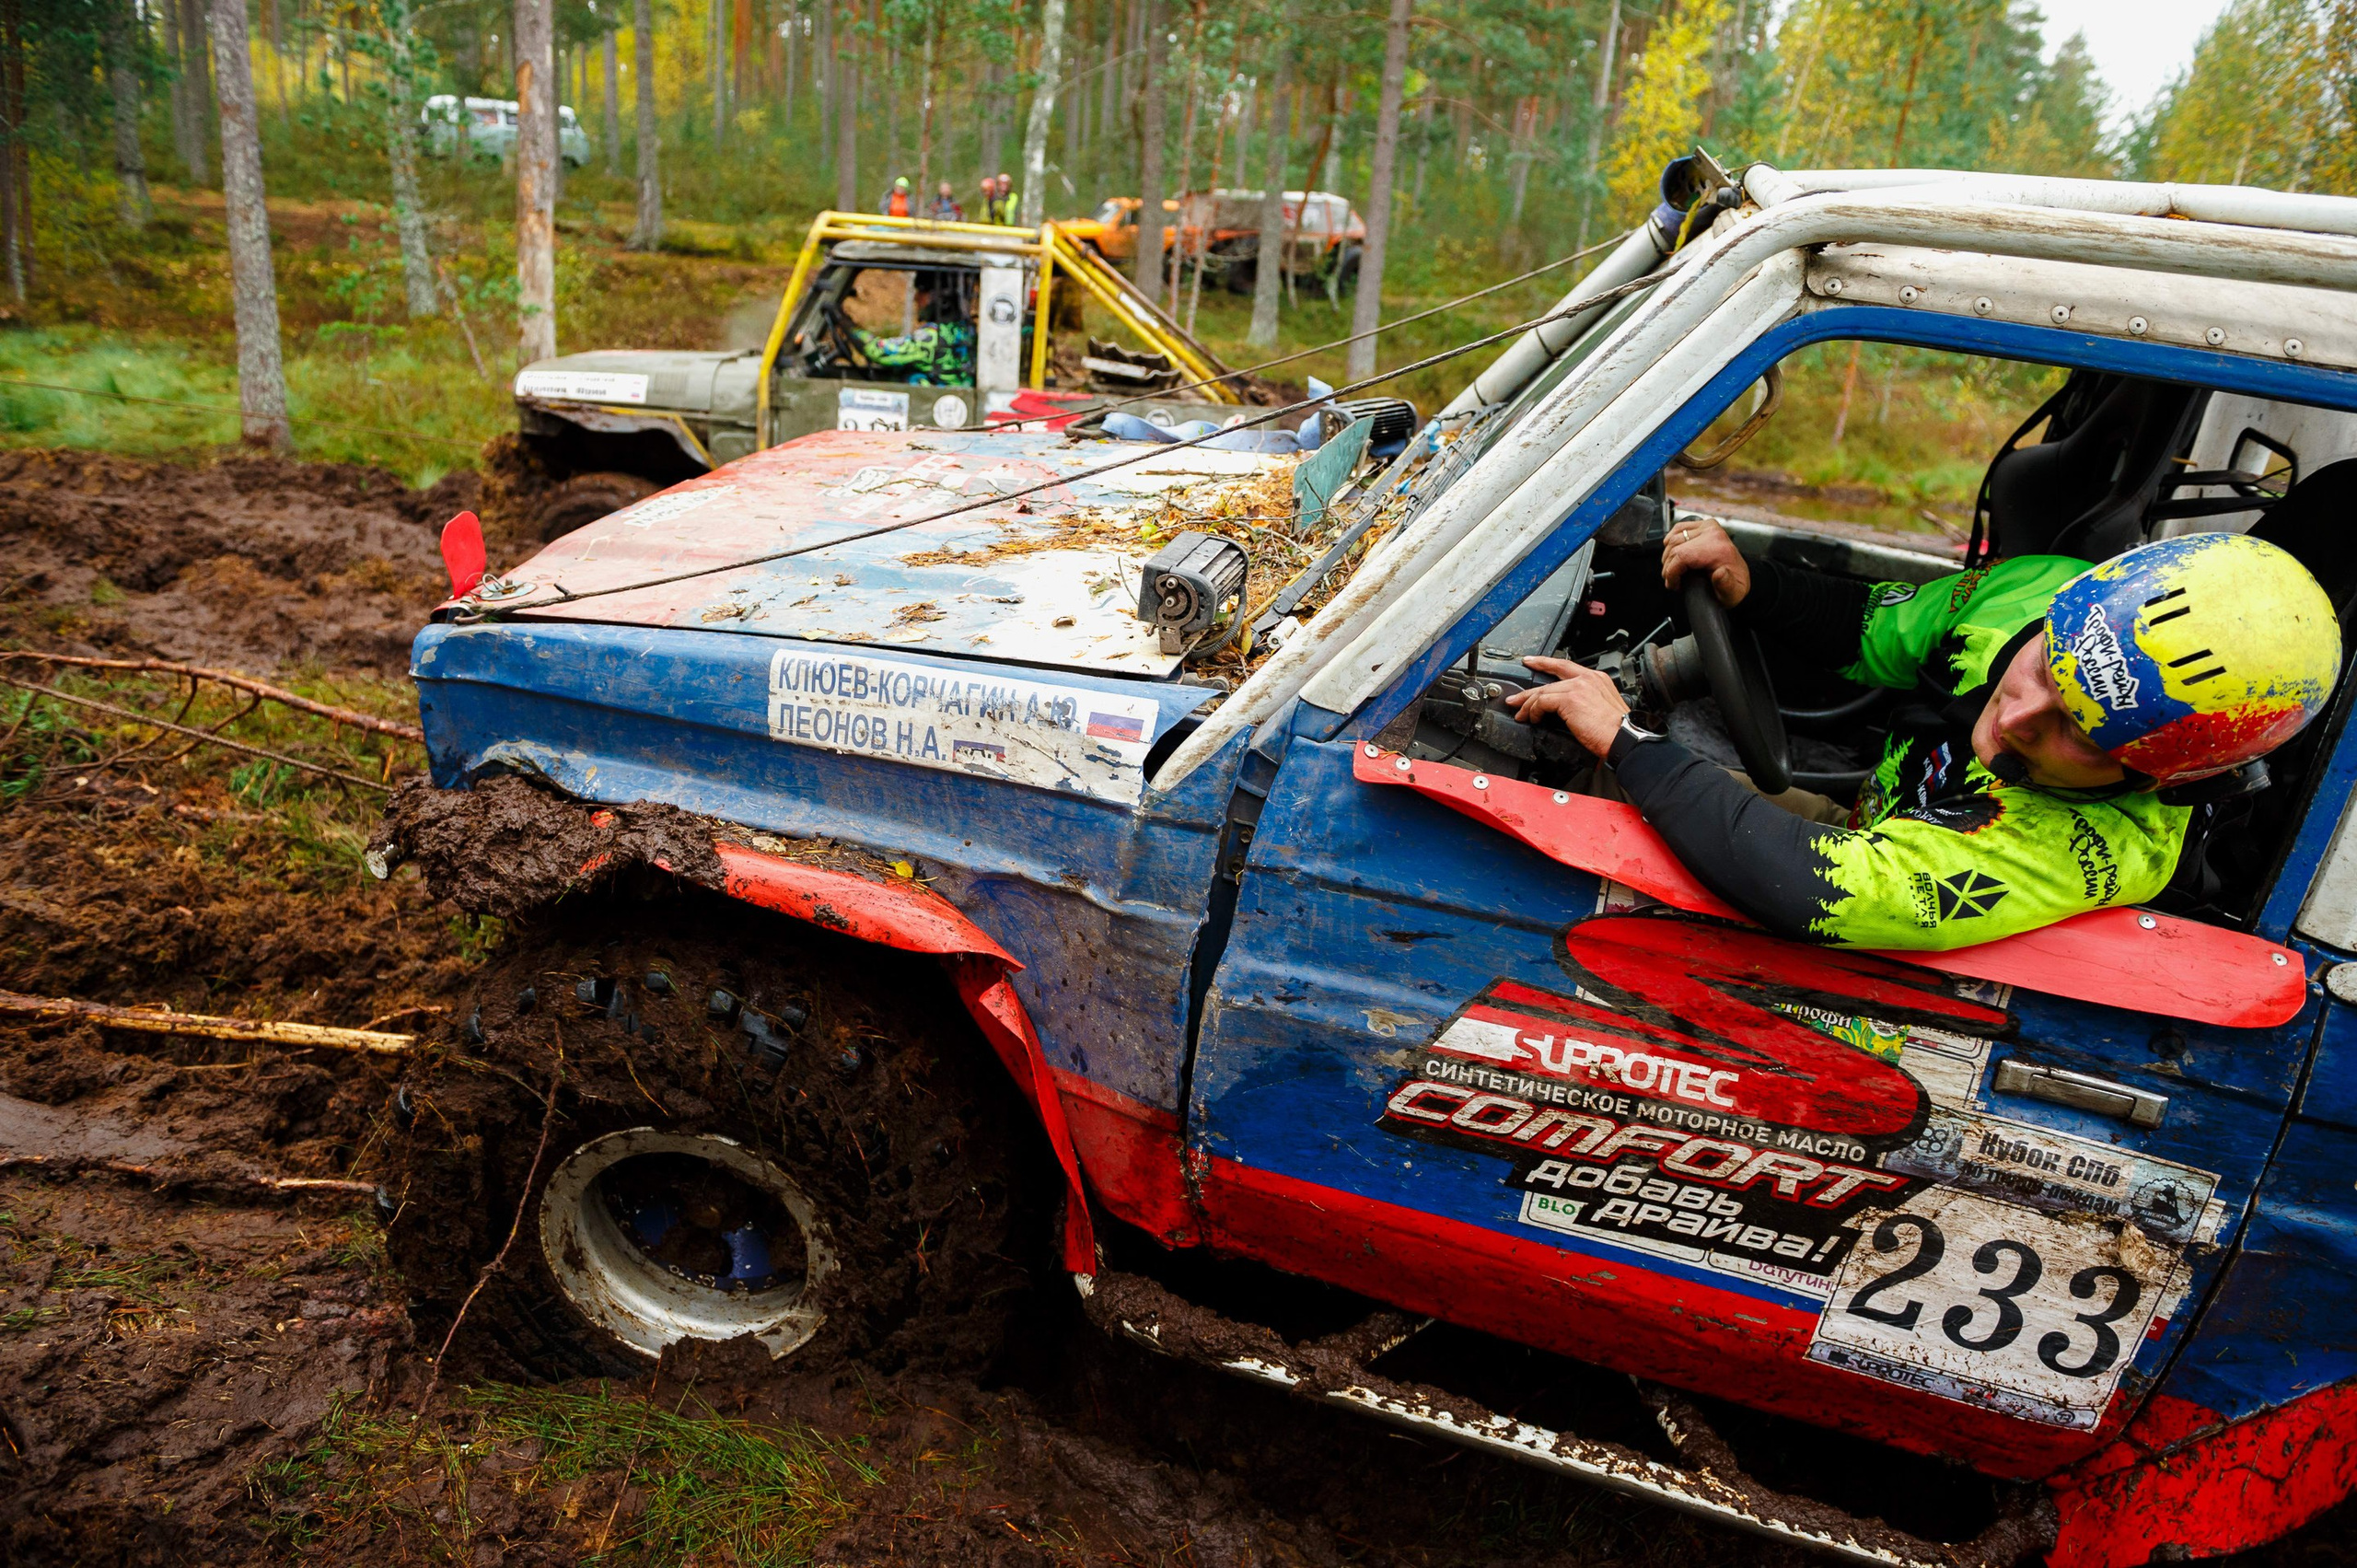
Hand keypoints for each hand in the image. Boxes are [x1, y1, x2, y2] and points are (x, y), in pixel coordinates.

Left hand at [1506, 656, 1628, 758]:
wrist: (1624, 739)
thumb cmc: (1618, 732)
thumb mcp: (1603, 710)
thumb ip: (1587, 704)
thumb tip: (1570, 713)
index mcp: (1598, 679)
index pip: (1567, 666)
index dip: (1546, 663)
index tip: (1534, 662)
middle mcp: (1588, 679)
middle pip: (1550, 679)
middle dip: (1529, 689)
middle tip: (1516, 696)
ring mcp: (1578, 687)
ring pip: (1543, 691)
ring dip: (1528, 705)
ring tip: (1520, 714)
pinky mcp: (1570, 698)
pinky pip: (1542, 702)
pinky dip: (1533, 711)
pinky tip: (1532, 719)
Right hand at [1661, 515, 1750, 606]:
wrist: (1738, 577)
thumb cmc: (1733, 587)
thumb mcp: (1732, 594)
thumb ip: (1726, 586)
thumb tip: (1720, 574)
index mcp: (1719, 548)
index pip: (1682, 555)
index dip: (1672, 572)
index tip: (1673, 585)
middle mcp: (1713, 533)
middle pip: (1675, 547)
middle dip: (1668, 566)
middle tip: (1672, 581)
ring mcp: (1708, 527)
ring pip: (1673, 538)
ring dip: (1668, 556)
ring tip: (1673, 571)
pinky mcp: (1703, 525)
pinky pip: (1678, 529)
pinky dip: (1671, 541)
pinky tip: (1673, 554)